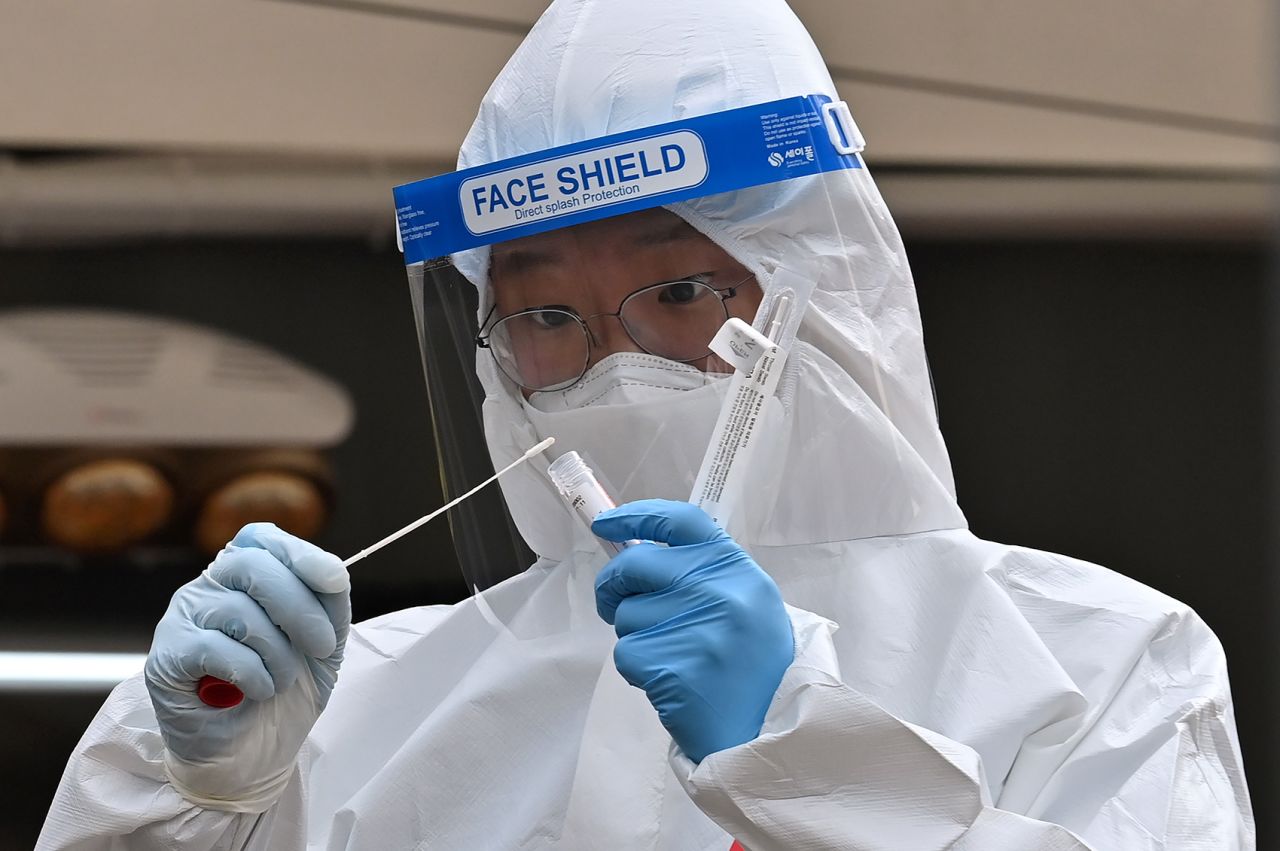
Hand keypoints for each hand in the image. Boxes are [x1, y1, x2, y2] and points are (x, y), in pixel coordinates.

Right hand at [144, 523, 349, 811]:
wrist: (253, 754)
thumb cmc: (286, 690)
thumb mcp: (323, 644)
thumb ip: (329, 604)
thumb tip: (334, 572)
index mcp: (242, 575)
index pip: (259, 538)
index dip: (298, 552)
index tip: (335, 580)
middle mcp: (206, 588)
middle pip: (250, 565)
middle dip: (299, 607)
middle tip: (323, 647)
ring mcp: (181, 619)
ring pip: (238, 612)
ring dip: (277, 653)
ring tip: (282, 681)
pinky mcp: (165, 659)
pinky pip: (214, 649)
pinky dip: (250, 673)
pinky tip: (257, 691)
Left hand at [593, 499, 793, 762]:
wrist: (767, 733)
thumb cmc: (753, 666)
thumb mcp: (746, 604)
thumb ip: (701, 573)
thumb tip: (635, 553)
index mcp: (737, 569)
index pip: (680, 521)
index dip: (637, 515)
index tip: (607, 523)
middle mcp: (717, 590)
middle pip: (636, 564)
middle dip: (613, 583)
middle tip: (613, 601)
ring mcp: (692, 627)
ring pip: (626, 613)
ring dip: (635, 633)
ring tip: (671, 654)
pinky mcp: (667, 665)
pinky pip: (626, 651)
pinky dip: (637, 666)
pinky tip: (668, 679)